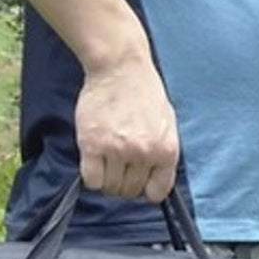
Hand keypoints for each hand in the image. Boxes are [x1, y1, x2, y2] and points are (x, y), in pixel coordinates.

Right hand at [75, 56, 178, 203]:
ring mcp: (117, 150)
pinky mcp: (92, 145)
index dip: (146, 188)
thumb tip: (154, 181)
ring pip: (110, 187)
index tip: (139, 179)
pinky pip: (91, 180)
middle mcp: (143, 153)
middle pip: (130, 191)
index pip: (157, 192)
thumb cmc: (144, 92)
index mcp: (166, 150)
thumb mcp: (167, 123)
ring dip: (107, 179)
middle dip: (124, 182)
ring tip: (107, 160)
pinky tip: (94, 161)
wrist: (120, 66)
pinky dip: (92, 176)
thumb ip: (163, 153)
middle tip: (119, 165)